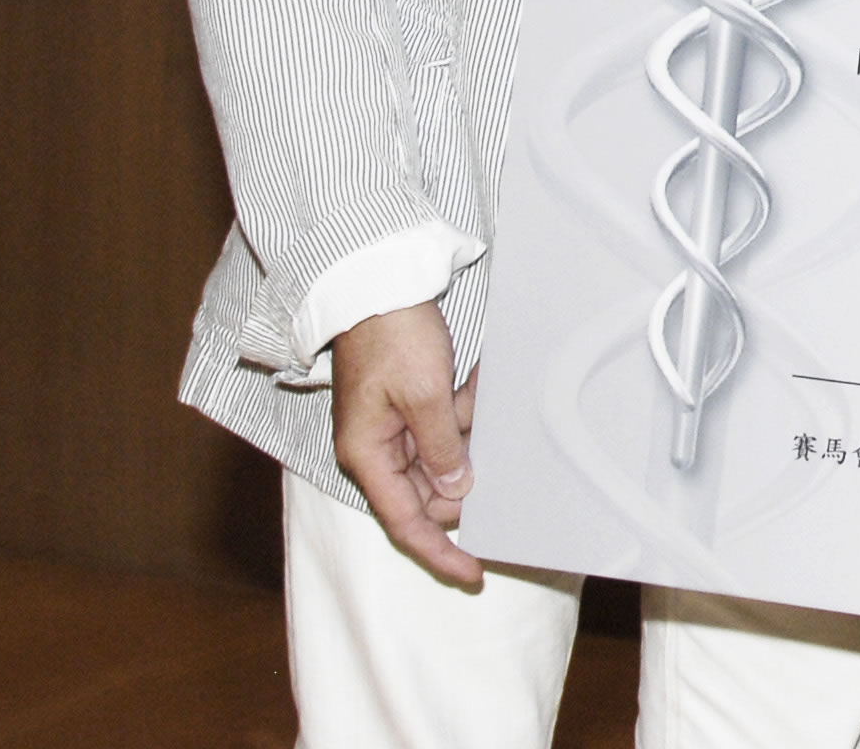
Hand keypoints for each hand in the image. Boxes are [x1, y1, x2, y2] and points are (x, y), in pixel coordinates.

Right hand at [330, 303, 483, 589]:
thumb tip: (457, 488)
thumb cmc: (393, 337)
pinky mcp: (409, 406)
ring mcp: (393, 428)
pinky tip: (466, 379)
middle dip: (463, 475)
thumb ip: (441, 446)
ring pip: (442, 456)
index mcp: (368, 456)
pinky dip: (463, 409)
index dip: (440, 552)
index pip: (406, 523)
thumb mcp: (425, 394)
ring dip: (464, 431)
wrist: (378, 286)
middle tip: (491, 453)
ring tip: (463, 388)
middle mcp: (377, 450)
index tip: (473, 574)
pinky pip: (446, 424)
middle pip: (427, 492)